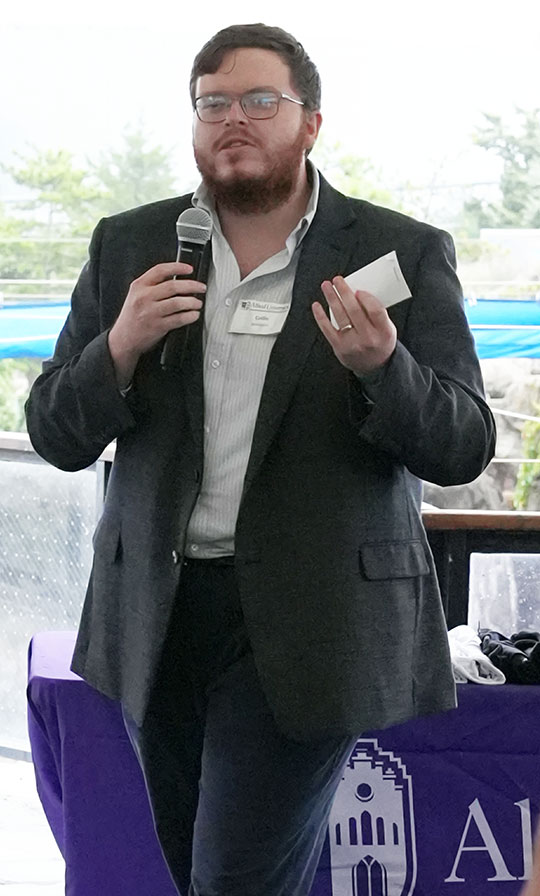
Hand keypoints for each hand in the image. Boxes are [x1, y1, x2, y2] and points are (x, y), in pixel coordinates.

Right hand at [108, 262, 205, 386]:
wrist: (123, 339)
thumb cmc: (132, 317)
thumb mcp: (136, 295)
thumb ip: (152, 286)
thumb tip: (178, 279)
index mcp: (139, 286)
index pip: (160, 270)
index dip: (177, 268)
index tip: (190, 269)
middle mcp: (144, 297)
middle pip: (173, 286)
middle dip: (192, 285)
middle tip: (201, 287)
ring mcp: (151, 312)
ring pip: (177, 303)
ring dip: (192, 302)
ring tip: (198, 303)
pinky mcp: (158, 326)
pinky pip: (178, 319)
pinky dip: (190, 316)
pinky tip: (194, 315)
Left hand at [312, 276, 396, 375]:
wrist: (374, 367)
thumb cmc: (380, 342)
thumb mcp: (387, 328)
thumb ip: (377, 312)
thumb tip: (359, 291)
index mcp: (384, 331)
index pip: (375, 310)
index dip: (366, 297)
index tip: (358, 289)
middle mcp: (368, 338)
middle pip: (354, 310)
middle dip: (344, 292)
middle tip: (338, 280)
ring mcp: (352, 343)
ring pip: (340, 316)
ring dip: (332, 298)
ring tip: (327, 286)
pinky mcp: (339, 347)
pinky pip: (327, 329)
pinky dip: (320, 316)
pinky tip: (317, 306)